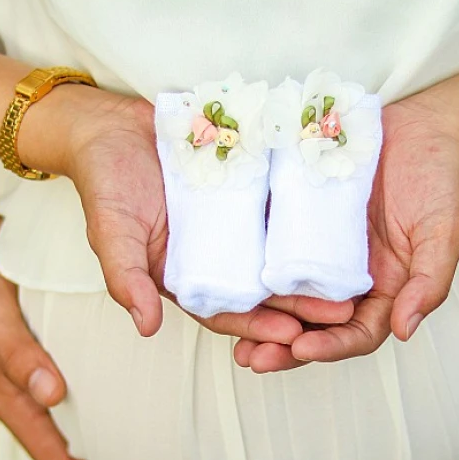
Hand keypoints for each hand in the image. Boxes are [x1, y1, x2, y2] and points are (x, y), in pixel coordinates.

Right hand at [0, 199, 147, 459]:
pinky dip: (97, 401)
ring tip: (150, 443)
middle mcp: (16, 390)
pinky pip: (68, 389)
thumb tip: (51, 396)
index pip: (55, 458)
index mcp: (4, 393)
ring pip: (69, 421)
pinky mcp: (35, 350)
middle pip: (67, 448)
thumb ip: (17, 353)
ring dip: (105, 438)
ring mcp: (25, 372)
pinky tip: (125, 392)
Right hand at [36, 89, 353, 342]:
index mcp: (185, 276)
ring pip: (278, 258)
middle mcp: (215, 257)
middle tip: (340, 314)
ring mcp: (235, 225)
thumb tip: (146, 327)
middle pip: (263, 291)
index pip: (226, 312)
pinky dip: (305, 226)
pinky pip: (280, 214)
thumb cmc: (107, 180)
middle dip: (300, 307)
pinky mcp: (249, 192)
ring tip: (351, 283)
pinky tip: (337, 233)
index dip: (258, 326)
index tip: (291, 334)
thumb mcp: (112, 231)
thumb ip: (126, 278)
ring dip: (312, 273)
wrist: (115, 125)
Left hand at [234, 97, 458, 370]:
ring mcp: (320, 249)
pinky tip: (225, 273)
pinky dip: (249, 265)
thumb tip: (406, 329)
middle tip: (252, 356)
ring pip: (285, 293)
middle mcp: (347, 277)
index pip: (356, 332)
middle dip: (282, 345)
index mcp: (384, 289)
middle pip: (312, 323)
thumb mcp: (444, 232)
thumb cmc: (441, 178)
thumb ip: (430, 282)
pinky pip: (272, 246)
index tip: (302, 348)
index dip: (330, 346)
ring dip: (258, 315)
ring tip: (227, 328)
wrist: (422, 127)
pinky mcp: (298, 219)